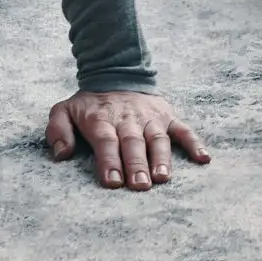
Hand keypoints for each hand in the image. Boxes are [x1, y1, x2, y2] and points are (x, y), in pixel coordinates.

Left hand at [46, 90, 210, 190]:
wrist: (117, 74)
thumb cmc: (89, 104)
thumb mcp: (64, 110)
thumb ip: (57, 130)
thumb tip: (61, 154)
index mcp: (102, 120)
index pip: (106, 141)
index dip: (109, 161)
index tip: (112, 182)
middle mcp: (128, 119)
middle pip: (133, 143)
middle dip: (136, 164)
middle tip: (139, 186)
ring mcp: (150, 118)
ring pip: (158, 139)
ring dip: (161, 158)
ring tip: (163, 177)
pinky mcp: (167, 117)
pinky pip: (184, 130)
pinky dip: (195, 143)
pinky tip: (204, 158)